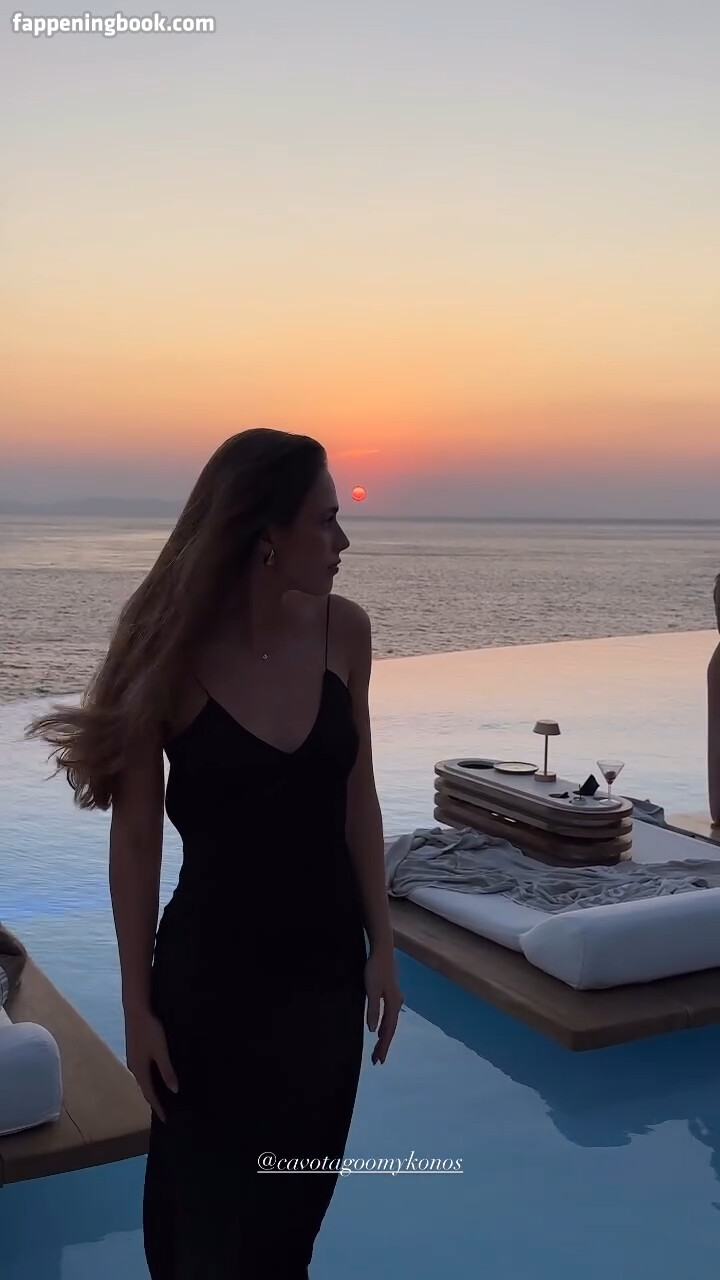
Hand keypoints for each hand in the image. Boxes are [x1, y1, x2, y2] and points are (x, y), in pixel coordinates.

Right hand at [124, 1005, 178, 1121]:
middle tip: (164, 1111)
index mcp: (140, 1070)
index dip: (158, 1107)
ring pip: (143, 1080)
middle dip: (154, 1100)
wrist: (136, 1010)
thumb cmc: (150, 1030)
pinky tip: (155, 1075)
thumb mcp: (161, 1051)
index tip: (166, 1119)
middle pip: (145, 1089)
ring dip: (151, 1089)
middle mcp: (134, 1068)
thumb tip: (174, 1091)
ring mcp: (133, 1058)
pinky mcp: (134, 1050)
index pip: (150, 1094)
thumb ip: (167, 1071)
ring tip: (161, 1096)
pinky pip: (142, 1071)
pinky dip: (149, 1078)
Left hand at [364, 949, 403, 1064]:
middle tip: (377, 1060)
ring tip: (379, 1049)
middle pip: (390, 1028)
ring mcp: (395, 998)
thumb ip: (373, 1010)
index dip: (383, 1046)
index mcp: (393, 1004)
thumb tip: (372, 1031)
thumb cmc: (376, 969)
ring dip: (384, 1036)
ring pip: (390, 1022)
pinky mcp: (390, 993)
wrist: (382, 950)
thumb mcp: (372, 990)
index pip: (388, 1031)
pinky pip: (389, 1015)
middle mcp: (397, 1003)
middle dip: (384, 1045)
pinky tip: (380, 1029)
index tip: (378, 1061)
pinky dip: (385, 1025)